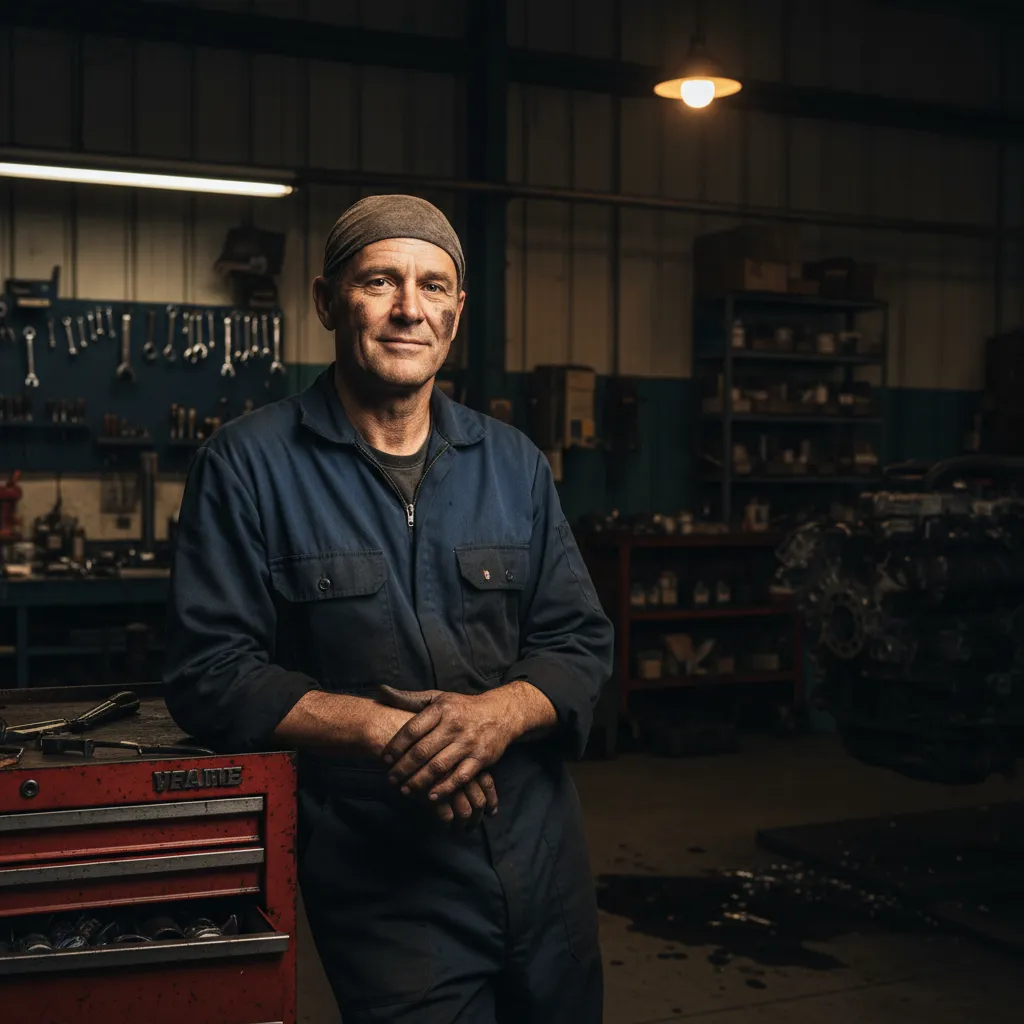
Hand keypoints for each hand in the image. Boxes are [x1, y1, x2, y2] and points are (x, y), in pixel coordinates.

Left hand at [363, 699, 497, 824]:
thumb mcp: (437, 697)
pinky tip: (431, 796)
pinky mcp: (480, 758)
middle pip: (422, 751)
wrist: (501, 713)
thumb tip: (381, 691)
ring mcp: (468, 743)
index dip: (396, 746)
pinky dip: (444, 789)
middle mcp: (454, 725)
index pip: (412, 729)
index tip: (385, 759)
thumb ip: (409, 698)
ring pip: (438, 767)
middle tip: (391, 779)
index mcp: (441, 709)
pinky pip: (460, 777)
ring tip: (406, 789)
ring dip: (419, 781)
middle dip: (403, 768)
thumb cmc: (462, 707)